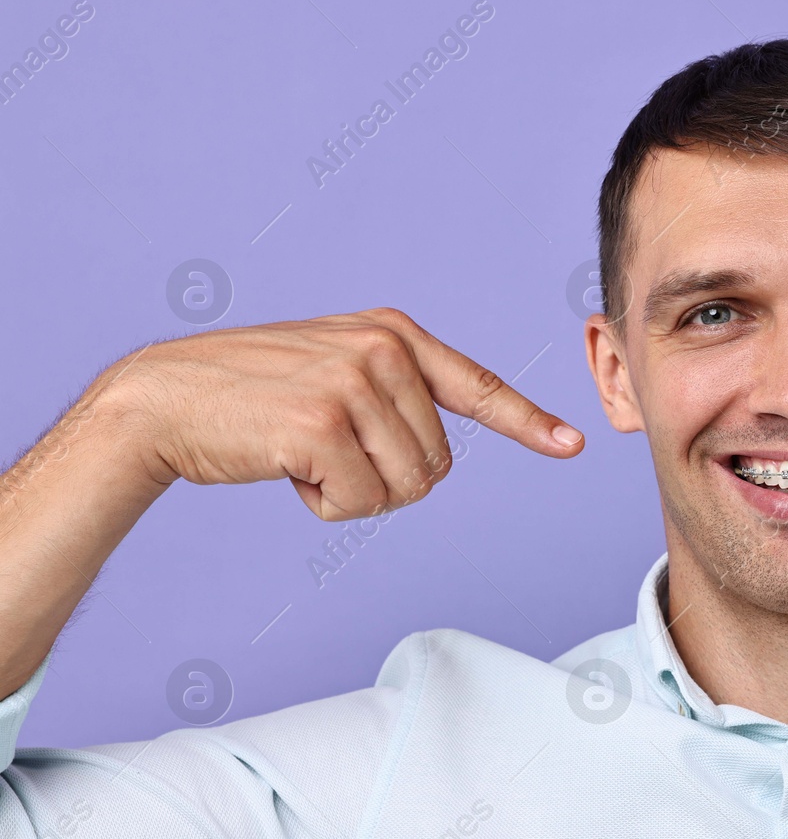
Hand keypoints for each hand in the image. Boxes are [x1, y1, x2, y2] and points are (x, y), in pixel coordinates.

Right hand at [95, 307, 582, 520]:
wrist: (164, 399)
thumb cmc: (252, 396)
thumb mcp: (334, 369)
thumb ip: (393, 391)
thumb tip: (441, 456)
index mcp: (392, 333)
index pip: (476, 384)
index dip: (526, 422)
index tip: (572, 444)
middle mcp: (383, 350)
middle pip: (438, 465)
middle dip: (386, 478)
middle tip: (326, 450)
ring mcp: (353, 383)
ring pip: (406, 489)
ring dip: (354, 493)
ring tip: (304, 454)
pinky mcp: (321, 424)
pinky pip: (361, 503)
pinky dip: (324, 504)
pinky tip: (286, 467)